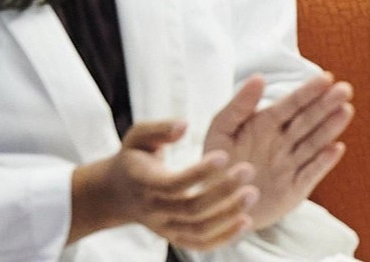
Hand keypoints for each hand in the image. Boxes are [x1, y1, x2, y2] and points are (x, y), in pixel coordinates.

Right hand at [70, 119, 256, 248]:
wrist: (117, 193)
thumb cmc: (133, 156)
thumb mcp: (138, 135)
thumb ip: (160, 128)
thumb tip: (184, 124)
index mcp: (145, 182)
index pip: (175, 183)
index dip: (200, 172)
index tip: (224, 154)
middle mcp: (155, 209)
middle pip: (192, 208)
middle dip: (222, 191)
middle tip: (248, 171)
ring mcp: (165, 228)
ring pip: (199, 230)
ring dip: (228, 215)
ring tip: (252, 194)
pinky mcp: (175, 238)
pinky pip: (201, 245)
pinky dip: (224, 238)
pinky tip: (246, 221)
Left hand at [203, 72, 353, 230]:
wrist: (216, 202)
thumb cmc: (218, 160)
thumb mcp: (221, 128)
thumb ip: (239, 104)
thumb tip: (259, 77)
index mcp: (266, 123)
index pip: (291, 103)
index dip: (308, 91)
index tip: (326, 77)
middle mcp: (282, 141)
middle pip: (308, 120)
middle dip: (326, 104)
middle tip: (345, 89)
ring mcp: (290, 164)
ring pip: (313, 142)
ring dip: (330, 127)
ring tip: (346, 110)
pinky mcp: (294, 189)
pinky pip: (310, 173)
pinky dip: (323, 162)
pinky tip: (337, 148)